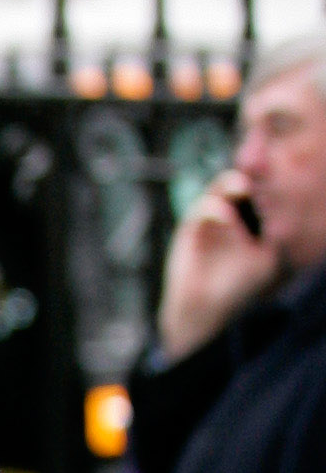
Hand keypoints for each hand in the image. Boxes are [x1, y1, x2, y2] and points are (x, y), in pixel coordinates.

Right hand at [159, 171, 281, 360]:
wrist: (204, 308)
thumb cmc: (236, 285)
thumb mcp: (267, 257)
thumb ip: (275, 232)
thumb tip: (280, 209)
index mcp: (250, 213)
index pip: (261, 184)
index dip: (268, 173)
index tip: (277, 166)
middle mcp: (230, 209)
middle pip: (242, 177)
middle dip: (252, 168)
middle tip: (263, 164)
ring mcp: (210, 216)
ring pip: (221, 186)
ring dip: (232, 182)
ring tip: (244, 186)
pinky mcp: (190, 227)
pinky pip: (202, 209)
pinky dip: (215, 209)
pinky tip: (227, 216)